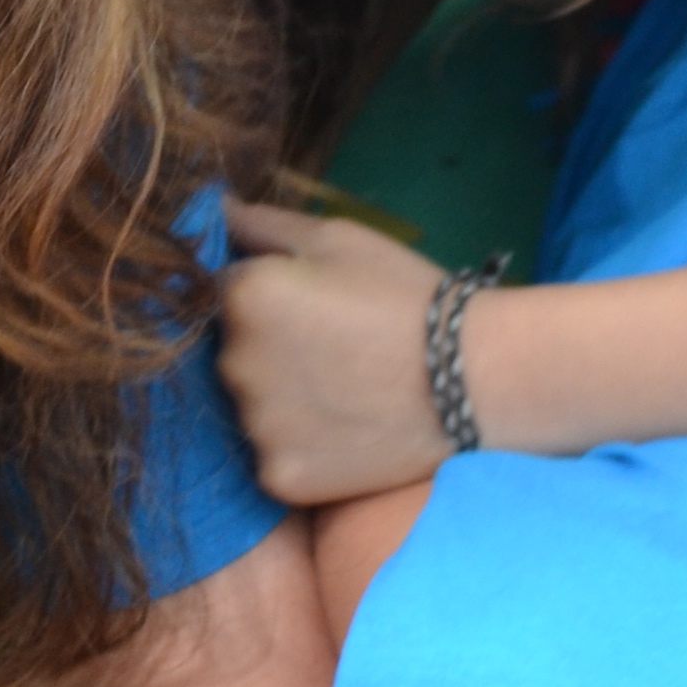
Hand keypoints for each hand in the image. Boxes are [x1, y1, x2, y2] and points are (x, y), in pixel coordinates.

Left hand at [219, 202, 456, 502]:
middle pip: (233, 351)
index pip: (225, 292)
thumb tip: (212, 210)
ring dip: (281, 398)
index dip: (271, 297)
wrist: (475, 378)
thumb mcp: (339, 240)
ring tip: (346, 391)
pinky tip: (345, 430)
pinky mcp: (277, 475)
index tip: (317, 308)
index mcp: (243, 296)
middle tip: (337, 350)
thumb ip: (262, 224)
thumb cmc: (407, 296)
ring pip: (251, 407)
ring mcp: (254, 425)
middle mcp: (233, 362)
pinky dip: (300, 445)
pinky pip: (274, 455)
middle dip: (269, 348)